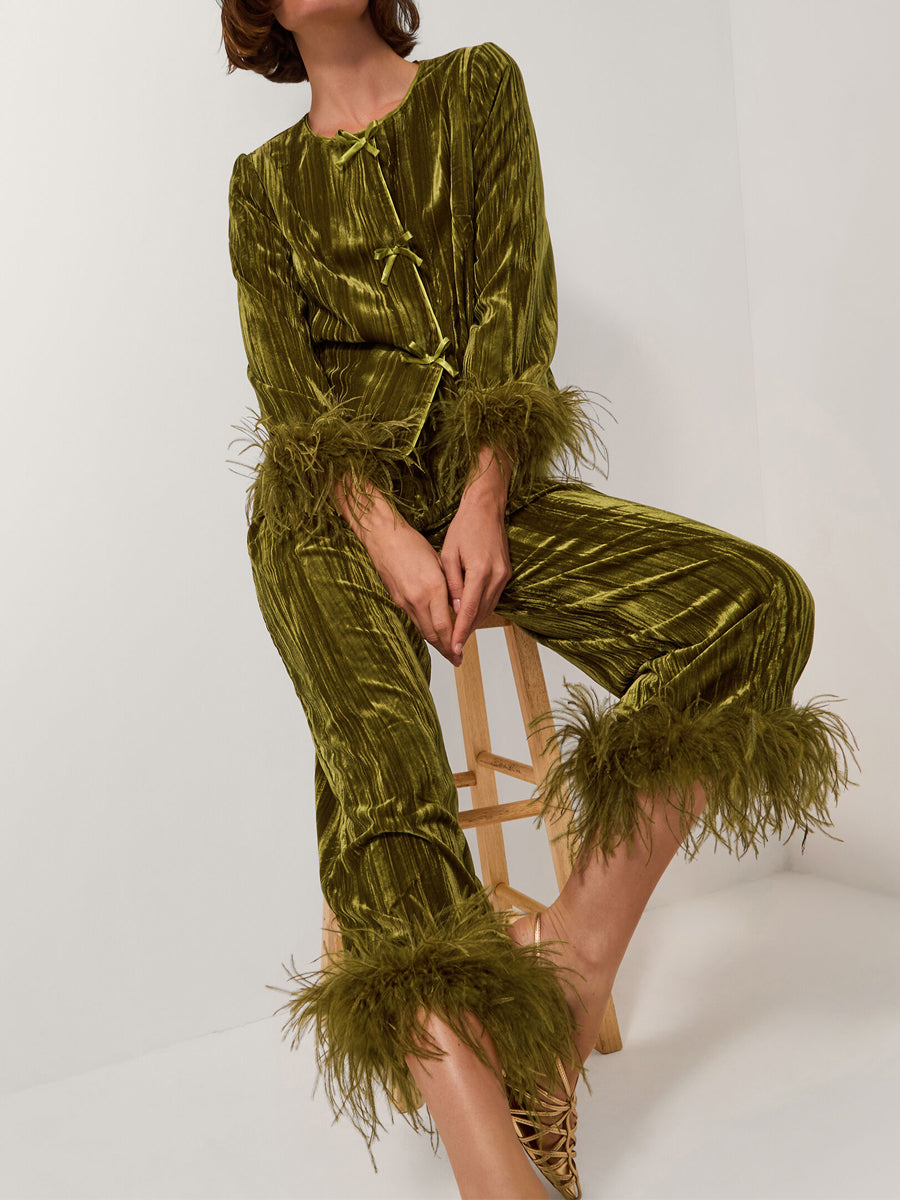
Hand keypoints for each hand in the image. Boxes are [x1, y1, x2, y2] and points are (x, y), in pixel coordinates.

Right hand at [333, 474, 458, 664]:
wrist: (383, 537)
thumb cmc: (412, 544)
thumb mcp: (439, 563)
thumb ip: (449, 587)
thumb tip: (459, 607)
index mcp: (433, 587)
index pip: (445, 625)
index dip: (454, 642)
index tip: (461, 653)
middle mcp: (418, 598)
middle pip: (433, 634)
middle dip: (446, 649)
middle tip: (456, 660)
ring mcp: (405, 601)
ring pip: (423, 630)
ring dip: (435, 643)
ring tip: (447, 652)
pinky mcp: (397, 600)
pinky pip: (415, 620)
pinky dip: (425, 629)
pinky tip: (433, 633)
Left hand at [440, 447, 512, 662]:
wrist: (486, 509)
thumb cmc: (463, 528)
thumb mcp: (448, 555)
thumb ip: (451, 584)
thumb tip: (454, 609)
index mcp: (480, 571)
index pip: (468, 610)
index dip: (460, 631)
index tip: (454, 648)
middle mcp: (496, 576)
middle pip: (481, 613)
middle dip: (467, 631)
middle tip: (453, 647)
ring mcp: (504, 575)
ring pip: (489, 608)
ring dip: (475, 622)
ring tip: (459, 635)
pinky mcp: (506, 573)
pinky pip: (493, 598)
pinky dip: (481, 609)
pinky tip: (469, 615)